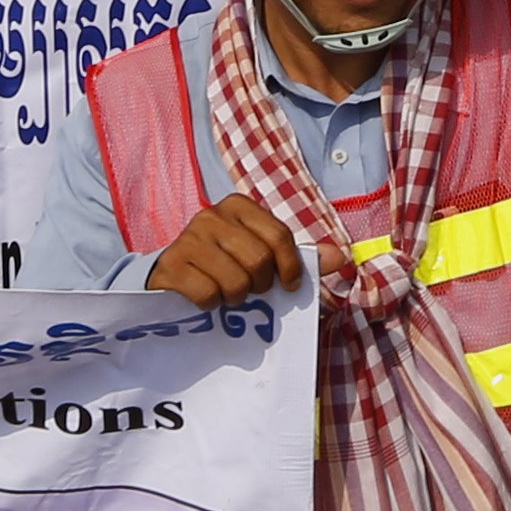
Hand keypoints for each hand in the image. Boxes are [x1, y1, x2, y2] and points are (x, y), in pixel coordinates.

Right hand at [145, 193, 328, 307]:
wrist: (171, 276)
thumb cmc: (224, 264)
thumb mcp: (262, 255)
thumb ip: (300, 256)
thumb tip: (340, 258)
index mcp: (238, 206)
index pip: (280, 236)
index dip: (291, 267)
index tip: (289, 286)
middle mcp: (211, 215)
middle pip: (258, 260)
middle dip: (260, 285)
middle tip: (250, 289)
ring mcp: (188, 239)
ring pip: (234, 281)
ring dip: (235, 298)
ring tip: (227, 293)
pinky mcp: (170, 265)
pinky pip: (206, 293)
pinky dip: (211, 304)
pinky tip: (206, 299)